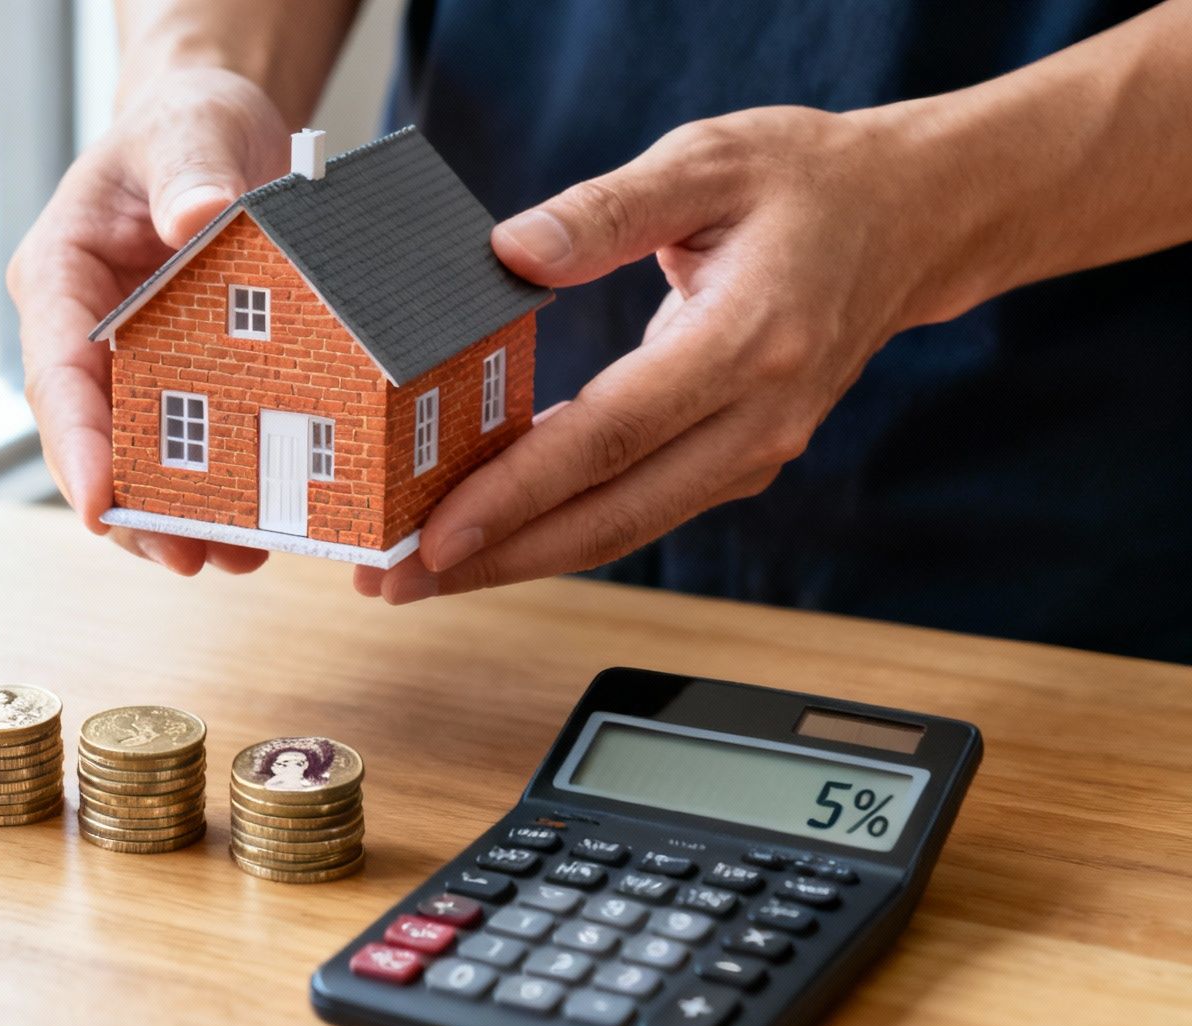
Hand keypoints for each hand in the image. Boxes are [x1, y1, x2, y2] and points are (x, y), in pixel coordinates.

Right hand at [6, 68, 288, 575]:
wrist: (217, 134)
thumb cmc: (188, 124)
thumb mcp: (192, 129)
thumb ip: (189, 170)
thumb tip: (198, 215)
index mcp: (61, 277)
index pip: (55, 373)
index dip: (76, 445)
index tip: (100, 504)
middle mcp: (81, 334)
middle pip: (91, 440)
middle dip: (133, 509)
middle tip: (185, 559)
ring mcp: (127, 366)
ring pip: (136, 459)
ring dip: (177, 518)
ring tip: (233, 558)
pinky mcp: (175, 382)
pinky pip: (185, 447)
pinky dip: (215, 491)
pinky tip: (259, 529)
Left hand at [356, 106, 965, 602]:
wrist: (912, 219)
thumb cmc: (808, 182)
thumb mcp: (706, 160)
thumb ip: (605, 209)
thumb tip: (512, 250)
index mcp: (747, 341)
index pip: (610, 438)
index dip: (517, 493)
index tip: (436, 535)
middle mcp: (758, 417)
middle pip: (610, 516)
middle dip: (495, 559)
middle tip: (395, 583)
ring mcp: (756, 451)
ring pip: (622, 530)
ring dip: (520, 559)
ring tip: (420, 575)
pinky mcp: (740, 463)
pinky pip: (638, 510)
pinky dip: (562, 530)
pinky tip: (491, 535)